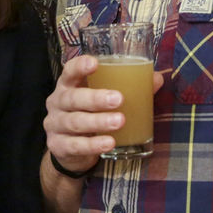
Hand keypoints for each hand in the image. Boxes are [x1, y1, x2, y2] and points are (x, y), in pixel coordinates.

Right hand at [43, 55, 164, 176]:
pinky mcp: (58, 146)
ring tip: (119, 121)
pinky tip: (109, 143)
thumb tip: (156, 79)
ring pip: (75, 122)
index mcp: (68, 85)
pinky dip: (93, 144)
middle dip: (96, 99)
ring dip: (98, 122)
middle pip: (73, 98)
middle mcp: (58, 102)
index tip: (95, 63)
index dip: (79, 66)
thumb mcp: (103, 98)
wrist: (68, 149)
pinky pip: (76, 145)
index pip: (69, 71)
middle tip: (118, 99)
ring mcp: (55, 125)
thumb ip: (128, 87)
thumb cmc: (88, 113)